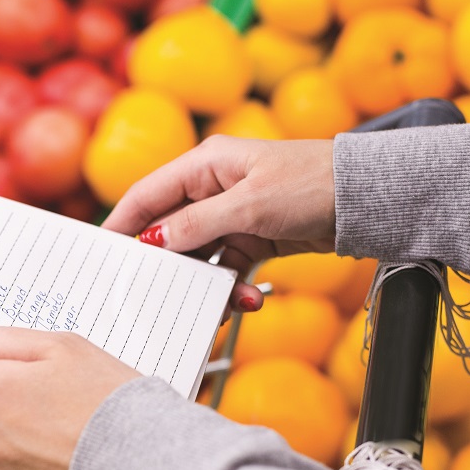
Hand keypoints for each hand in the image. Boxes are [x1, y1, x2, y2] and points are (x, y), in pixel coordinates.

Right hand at [101, 136, 335, 310]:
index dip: (121, 224)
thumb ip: (196, 225)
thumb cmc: (314, 185)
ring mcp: (233, 215)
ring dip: (204, 283)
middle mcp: (214, 188)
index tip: (100, 254)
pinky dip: (231, 288)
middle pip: (169, 231)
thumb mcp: (250, 206)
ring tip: (217, 304)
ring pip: (198, 256)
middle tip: (156, 292)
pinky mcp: (253, 238)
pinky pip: (227, 268)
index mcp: (206, 165)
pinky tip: (244, 301)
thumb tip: (151, 240)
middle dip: (166, 265)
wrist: (370, 200)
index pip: (147, 195)